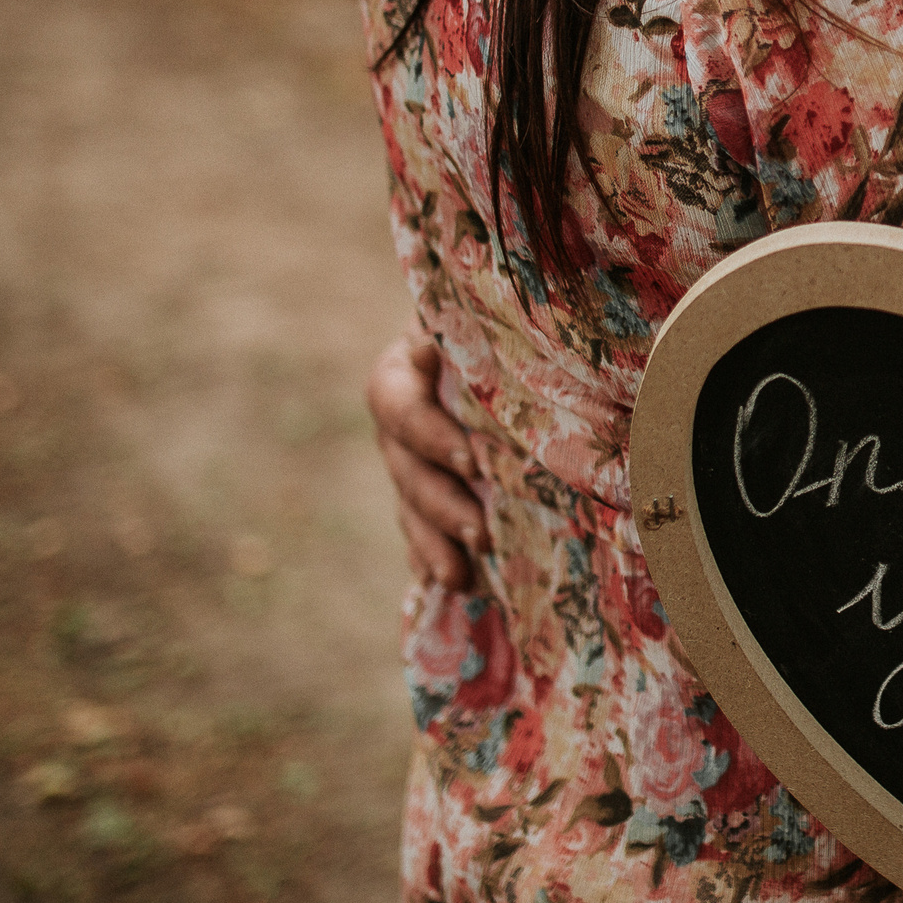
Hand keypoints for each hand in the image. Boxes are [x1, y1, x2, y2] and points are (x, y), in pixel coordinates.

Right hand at [367, 332, 487, 587]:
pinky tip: (455, 584)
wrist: (503, 337)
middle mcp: (400, 422)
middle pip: (407, 469)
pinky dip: (433, 559)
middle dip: (442, 505)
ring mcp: (410, 461)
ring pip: (412, 507)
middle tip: (481, 533)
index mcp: (402, 372)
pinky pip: (421, 533)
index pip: (400, 406)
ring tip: (463, 573)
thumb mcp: (483, 319)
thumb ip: (466, 334)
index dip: (430, 436)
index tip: (472, 462)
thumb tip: (431, 345)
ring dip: (435, 543)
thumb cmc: (500, 318)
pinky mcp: (428, 493)